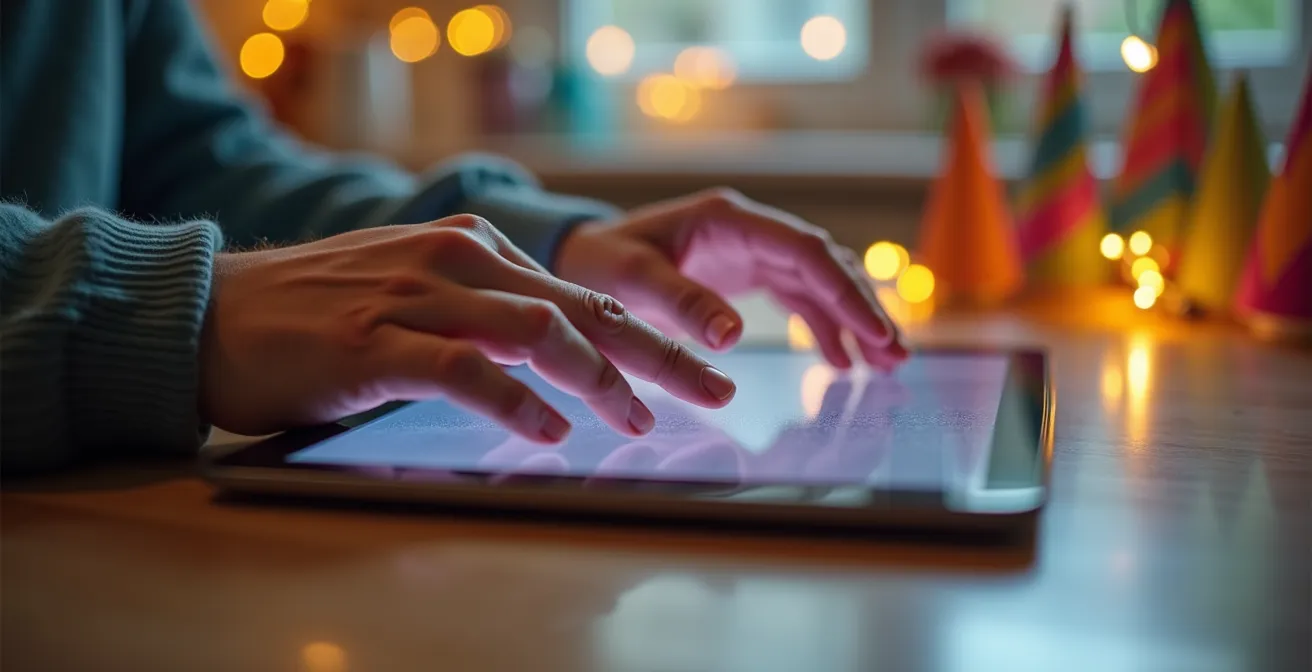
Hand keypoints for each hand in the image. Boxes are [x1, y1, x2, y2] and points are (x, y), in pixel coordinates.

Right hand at [199, 215, 735, 439]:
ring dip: (597, 378)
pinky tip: (548, 430)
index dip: (649, 334)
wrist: (215, 313)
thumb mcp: (416, 294)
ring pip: (535, 331)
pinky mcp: (376, 341)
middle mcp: (455, 261)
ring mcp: (416, 296)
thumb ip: (483, 314)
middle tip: (712, 393)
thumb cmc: (320, 316)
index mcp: (472, 249)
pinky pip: (465, 367)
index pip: (581, 293)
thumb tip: (557, 359)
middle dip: (656, 353)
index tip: (700, 371)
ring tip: (635, 421)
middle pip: (580, 308)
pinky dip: (515, 399)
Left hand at [555, 188, 907, 370]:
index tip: (874, 332)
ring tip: (886, 363)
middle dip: (863, 308)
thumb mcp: (631, 282)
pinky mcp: (748, 273)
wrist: (582, 256)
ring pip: (819, 281)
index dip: (844, 291)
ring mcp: (752, 250)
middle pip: (824, 264)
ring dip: (852, 319)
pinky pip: (798, 297)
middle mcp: (749, 229)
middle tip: (896, 354)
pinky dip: (823, 326)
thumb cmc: (601, 262)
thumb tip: (732, 336)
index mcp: (728, 220)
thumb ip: (681, 303)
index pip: (804, 251)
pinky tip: (842, 361)